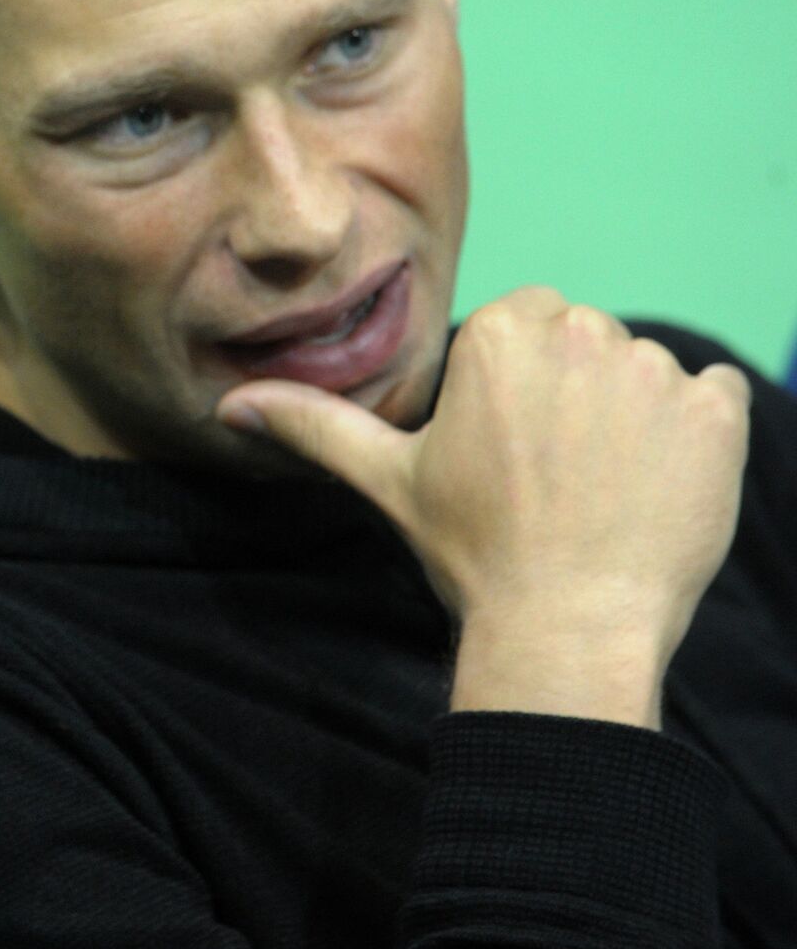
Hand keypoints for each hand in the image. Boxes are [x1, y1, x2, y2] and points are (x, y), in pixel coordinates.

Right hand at [217, 287, 749, 726]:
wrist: (568, 625)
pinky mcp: (718, 412)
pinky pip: (716, 395)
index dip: (517, 385)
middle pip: (583, 340)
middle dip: (574, 392)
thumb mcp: (388, 481)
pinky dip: (696, 433)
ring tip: (605, 486)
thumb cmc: (475, 550)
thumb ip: (316, 425)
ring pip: (644, 370)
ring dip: (633, 414)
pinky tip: (658, 483)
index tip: (511, 444)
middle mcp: (580, 333)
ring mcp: (655, 372)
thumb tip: (229, 405)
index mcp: (499, 333)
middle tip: (555, 472)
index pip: (522, 324)